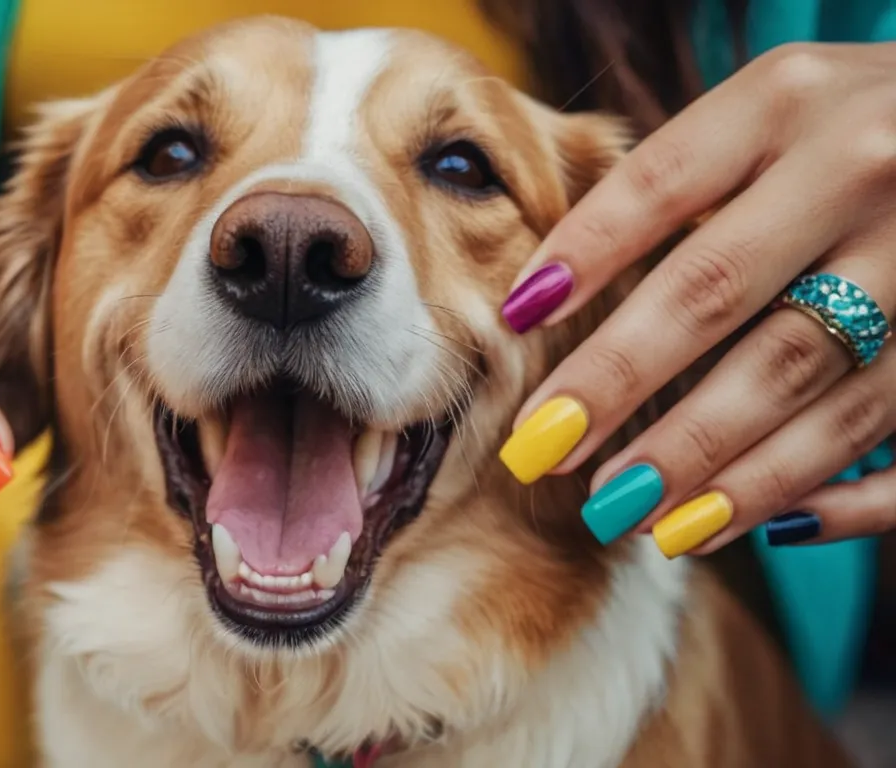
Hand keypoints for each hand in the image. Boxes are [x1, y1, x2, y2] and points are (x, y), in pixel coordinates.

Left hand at [495, 42, 895, 556]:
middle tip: (543, 452)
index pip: (660, 184)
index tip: (512, 321)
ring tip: (632, 517)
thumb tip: (539, 304)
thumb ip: (675, 185)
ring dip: (711, 465)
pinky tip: (765, 528)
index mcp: (786, 102)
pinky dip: (843, 494)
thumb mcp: (764, 112)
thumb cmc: (836, 129)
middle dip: (617, 384)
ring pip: (807, 381)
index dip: (582, 255)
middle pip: (715, 292)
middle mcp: (859, 170)